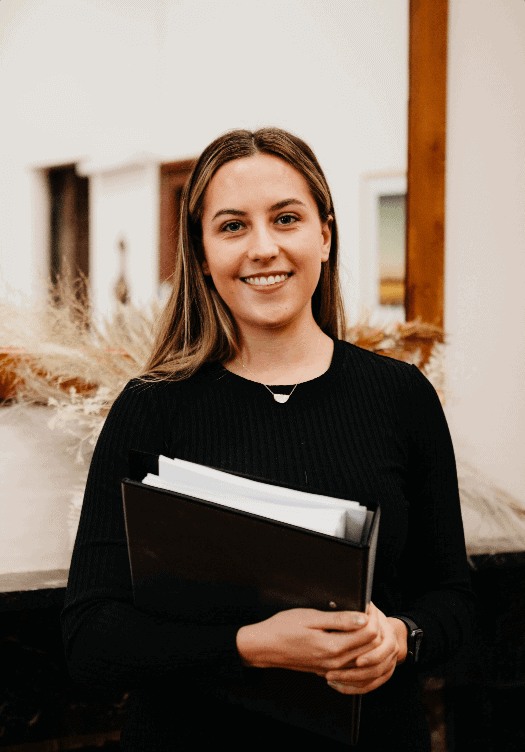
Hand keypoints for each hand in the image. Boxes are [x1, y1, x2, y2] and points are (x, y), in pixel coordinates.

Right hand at [236, 606, 380, 675]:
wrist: (264, 647)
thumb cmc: (283, 628)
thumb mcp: (310, 617)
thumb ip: (339, 619)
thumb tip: (363, 617)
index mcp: (332, 647)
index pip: (369, 633)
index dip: (373, 616)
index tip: (368, 603)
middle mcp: (335, 662)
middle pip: (371, 646)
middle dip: (374, 626)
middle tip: (367, 609)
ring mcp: (331, 669)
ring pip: (364, 656)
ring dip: (367, 638)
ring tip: (359, 620)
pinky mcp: (326, 670)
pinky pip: (351, 663)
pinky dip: (357, 649)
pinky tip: (349, 634)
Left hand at [324, 604, 407, 694]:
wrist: (384, 625)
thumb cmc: (368, 613)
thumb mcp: (365, 607)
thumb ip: (359, 612)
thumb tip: (358, 616)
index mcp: (387, 634)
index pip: (380, 649)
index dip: (369, 655)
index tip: (352, 660)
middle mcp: (391, 650)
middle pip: (376, 668)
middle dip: (352, 673)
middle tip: (330, 673)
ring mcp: (389, 663)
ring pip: (371, 679)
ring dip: (350, 682)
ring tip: (329, 678)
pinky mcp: (383, 673)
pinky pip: (369, 686)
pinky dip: (353, 688)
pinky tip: (336, 685)